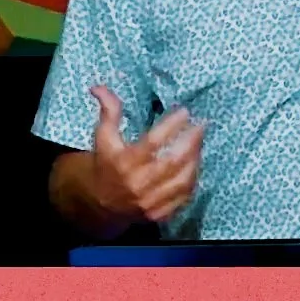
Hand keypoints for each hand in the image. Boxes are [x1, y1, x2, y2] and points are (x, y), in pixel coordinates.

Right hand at [89, 85, 202, 224]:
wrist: (100, 203)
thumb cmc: (106, 163)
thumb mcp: (104, 136)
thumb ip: (108, 111)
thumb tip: (98, 87)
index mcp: (124, 162)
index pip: (153, 142)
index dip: (171, 125)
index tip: (185, 111)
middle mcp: (138, 183)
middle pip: (172, 161)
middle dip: (191, 142)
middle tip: (201, 125)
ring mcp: (150, 201)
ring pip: (182, 180)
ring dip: (195, 160)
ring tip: (199, 143)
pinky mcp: (159, 213)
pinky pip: (184, 196)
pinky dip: (193, 179)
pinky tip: (195, 164)